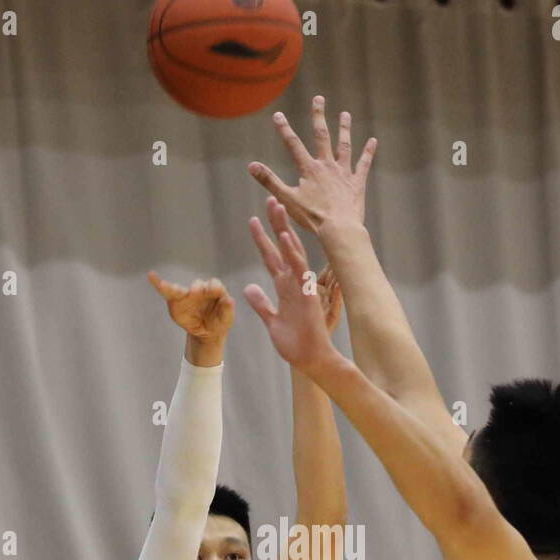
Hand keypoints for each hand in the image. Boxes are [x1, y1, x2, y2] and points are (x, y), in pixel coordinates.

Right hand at [147, 272, 234, 353]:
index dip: (215, 287)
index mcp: (215, 291)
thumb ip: (228, 309)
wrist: (207, 333)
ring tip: (167, 287)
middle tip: (195, 292)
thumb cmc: (219, 322)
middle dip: (197, 288)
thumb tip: (230, 300)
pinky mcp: (175, 301)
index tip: (215, 290)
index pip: (215, 285)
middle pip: (197, 285)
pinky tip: (151, 276)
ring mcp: (187, 294)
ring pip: (180, 288)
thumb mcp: (227, 319)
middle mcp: (200, 289)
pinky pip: (166, 291)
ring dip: (174, 289)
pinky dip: (158, 284)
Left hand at [243, 198, 346, 377]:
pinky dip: (293, 254)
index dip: (262, 239)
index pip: (271, 257)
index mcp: (284, 287)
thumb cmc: (295, 343)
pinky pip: (300, 270)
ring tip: (277, 207)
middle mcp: (293, 282)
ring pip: (292, 252)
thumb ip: (261, 303)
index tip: (253, 221)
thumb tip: (248, 288)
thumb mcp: (272, 320)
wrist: (310, 359)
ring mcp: (301, 286)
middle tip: (270, 200)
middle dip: (275, 224)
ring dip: (284, 229)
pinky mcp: (307, 294)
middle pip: (282, 247)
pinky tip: (286, 237)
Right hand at [248, 95, 376, 235]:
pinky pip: (364, 164)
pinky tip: (373, 140)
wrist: (339, 229)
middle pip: (322, 136)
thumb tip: (251, 165)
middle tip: (319, 98)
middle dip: (318, 116)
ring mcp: (343, 173)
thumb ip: (269, 180)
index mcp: (309, 169)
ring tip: (345, 114)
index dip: (284, 129)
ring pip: (344, 146)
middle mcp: (327, 166)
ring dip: (344, 128)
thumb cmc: (313, 217)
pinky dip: (368, 152)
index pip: (293, 145)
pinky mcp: (357, 183)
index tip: (278, 115)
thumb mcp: (287, 199)